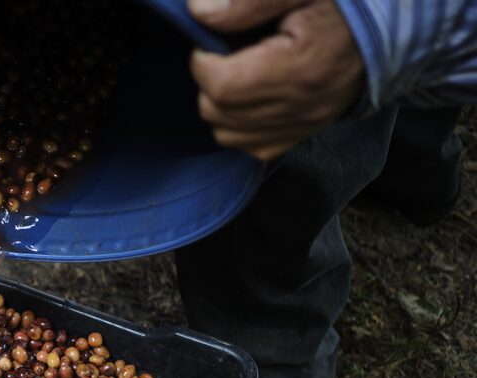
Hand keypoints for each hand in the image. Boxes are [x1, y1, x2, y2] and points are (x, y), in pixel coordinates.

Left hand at [187, 0, 363, 160]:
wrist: (394, 26)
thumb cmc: (346, 3)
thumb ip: (249, 2)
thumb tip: (199, 13)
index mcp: (300, 67)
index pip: (221, 85)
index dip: (202, 62)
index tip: (210, 42)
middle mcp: (302, 105)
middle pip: (219, 112)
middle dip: (209, 81)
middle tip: (225, 53)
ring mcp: (305, 124)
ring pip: (229, 134)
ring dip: (221, 105)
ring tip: (238, 73)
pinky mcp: (306, 133)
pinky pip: (253, 147)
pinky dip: (240, 126)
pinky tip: (251, 96)